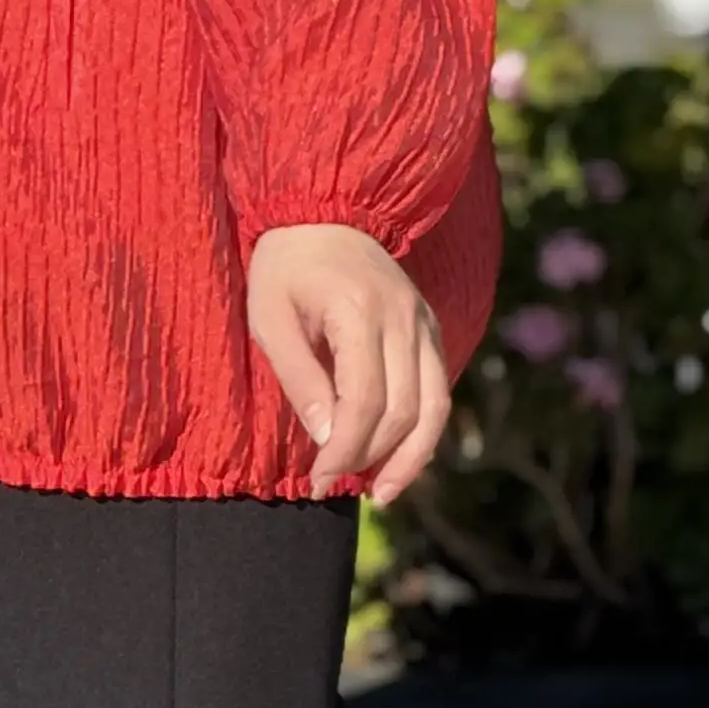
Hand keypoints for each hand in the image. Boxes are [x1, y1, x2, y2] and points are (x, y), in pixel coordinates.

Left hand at [246, 222, 450, 503]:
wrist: (322, 214)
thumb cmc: (285, 268)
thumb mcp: (270, 319)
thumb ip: (299, 378)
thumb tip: (327, 438)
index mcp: (359, 311)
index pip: (366, 401)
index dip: (345, 450)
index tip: (318, 479)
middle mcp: (404, 318)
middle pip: (404, 411)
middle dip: (370, 458)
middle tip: (332, 484)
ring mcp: (423, 322)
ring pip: (434, 407)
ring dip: (411, 458)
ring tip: (382, 493)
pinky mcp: (430, 328)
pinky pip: (438, 390)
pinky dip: (423, 431)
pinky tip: (400, 459)